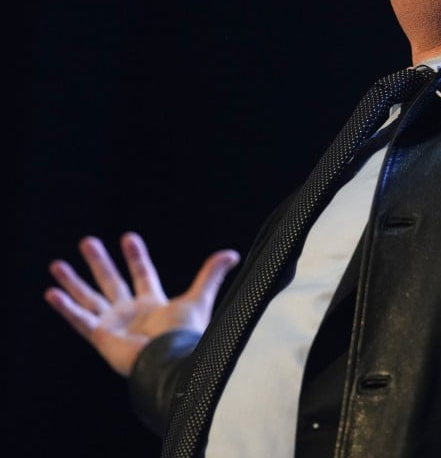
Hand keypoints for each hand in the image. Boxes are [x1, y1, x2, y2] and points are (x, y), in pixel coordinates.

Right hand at [44, 232, 239, 375]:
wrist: (171, 361)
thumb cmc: (186, 334)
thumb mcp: (199, 298)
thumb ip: (212, 274)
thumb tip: (233, 253)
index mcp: (153, 304)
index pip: (142, 274)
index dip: (135, 256)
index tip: (127, 237)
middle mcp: (131, 313)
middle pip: (111, 281)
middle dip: (99, 262)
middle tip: (88, 241)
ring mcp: (114, 324)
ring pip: (89, 297)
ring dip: (73, 282)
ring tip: (56, 264)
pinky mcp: (100, 337)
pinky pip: (79, 319)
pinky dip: (65, 307)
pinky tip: (51, 293)